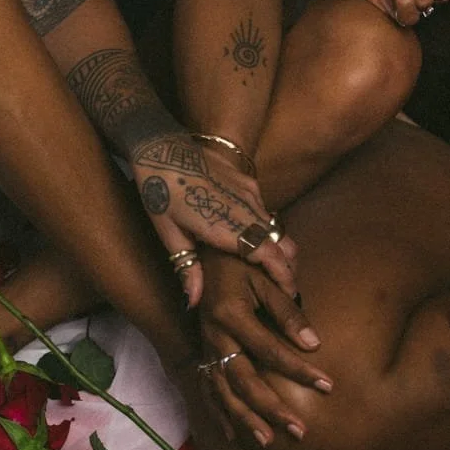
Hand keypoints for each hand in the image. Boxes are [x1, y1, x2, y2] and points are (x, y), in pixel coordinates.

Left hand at [129, 136, 297, 312]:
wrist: (161, 147)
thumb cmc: (160, 192)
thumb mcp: (169, 234)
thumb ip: (188, 269)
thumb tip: (194, 303)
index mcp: (225, 227)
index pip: (268, 255)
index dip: (283, 275)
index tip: (289, 294)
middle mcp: (245, 209)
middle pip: (281, 243)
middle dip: (288, 266)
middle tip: (285, 288)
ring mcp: (249, 193)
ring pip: (276, 226)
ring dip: (279, 248)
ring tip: (274, 269)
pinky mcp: (248, 182)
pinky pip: (266, 210)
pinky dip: (268, 228)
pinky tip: (256, 239)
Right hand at [193, 250, 330, 449]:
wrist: (206, 252)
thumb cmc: (242, 261)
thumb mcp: (266, 278)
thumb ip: (288, 312)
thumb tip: (314, 344)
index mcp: (230, 315)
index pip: (270, 350)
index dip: (300, 370)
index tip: (328, 385)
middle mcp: (214, 337)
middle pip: (243, 381)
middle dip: (272, 409)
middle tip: (300, 431)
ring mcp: (205, 348)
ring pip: (223, 392)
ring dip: (246, 420)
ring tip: (269, 442)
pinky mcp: (202, 353)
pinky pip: (208, 389)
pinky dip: (220, 413)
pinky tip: (233, 435)